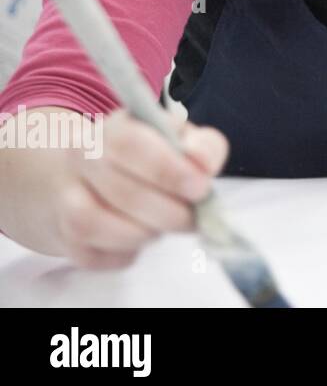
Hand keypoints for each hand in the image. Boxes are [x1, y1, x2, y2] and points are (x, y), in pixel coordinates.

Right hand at [0, 106, 227, 268]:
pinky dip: (124, 254)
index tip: (201, 188)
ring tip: (164, 225)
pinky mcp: (64, 237)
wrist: (89, 174)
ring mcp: (64, 198)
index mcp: (112, 129)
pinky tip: (139, 238)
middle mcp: (80, 159)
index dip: (167, 170)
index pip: (130, 145)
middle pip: (121, 192)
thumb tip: (203, 164)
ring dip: (144, 233)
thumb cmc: (148, 154)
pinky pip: (93, 256)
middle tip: (194, 218)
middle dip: (169, 213)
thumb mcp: (180, 138)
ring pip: (97, 225)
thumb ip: (202, 145)